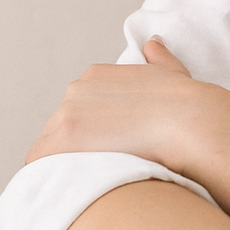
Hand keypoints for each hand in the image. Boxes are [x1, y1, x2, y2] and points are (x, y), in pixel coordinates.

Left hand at [25, 38, 201, 169]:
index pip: (78, 108)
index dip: (90, 131)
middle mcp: (76, 90)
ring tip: (90, 180)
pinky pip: (40, 162)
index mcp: (95, 76)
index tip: (107, 147)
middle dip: (75, 146)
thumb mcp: (170, 71)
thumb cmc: (185, 104)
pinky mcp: (64, 140)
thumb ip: (158, 58)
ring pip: (50, 146)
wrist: (189, 121)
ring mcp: (68, 113)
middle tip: (100, 167)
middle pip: (61, 126)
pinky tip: (73, 186)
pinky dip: (50, 175)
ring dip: (65, 162)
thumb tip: (154, 42)